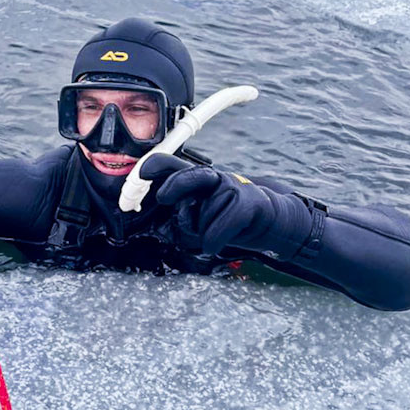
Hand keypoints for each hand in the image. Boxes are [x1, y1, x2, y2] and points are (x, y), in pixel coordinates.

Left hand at [140, 154, 277, 255]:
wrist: (268, 218)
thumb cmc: (227, 215)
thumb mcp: (199, 209)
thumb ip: (178, 209)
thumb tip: (150, 214)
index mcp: (197, 179)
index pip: (173, 164)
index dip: (155, 166)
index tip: (141, 175)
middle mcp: (213, 179)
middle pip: (189, 176)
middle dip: (174, 185)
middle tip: (163, 197)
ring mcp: (231, 188)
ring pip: (203, 214)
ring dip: (203, 230)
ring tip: (214, 230)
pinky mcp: (248, 203)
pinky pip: (219, 227)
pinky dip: (213, 240)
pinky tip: (213, 245)